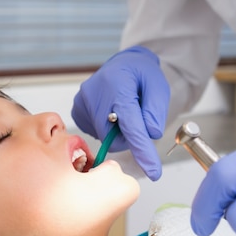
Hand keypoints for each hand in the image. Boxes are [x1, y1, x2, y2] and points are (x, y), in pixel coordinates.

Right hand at [72, 46, 169, 180]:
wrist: (124, 64)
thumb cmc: (141, 74)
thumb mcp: (158, 87)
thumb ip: (155, 112)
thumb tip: (149, 133)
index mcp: (117, 86)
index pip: (131, 126)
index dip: (142, 150)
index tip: (153, 171)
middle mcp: (94, 95)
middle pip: (114, 137)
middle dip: (129, 136)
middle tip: (138, 118)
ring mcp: (82, 103)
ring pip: (104, 137)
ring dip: (118, 131)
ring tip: (123, 109)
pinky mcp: (77, 111)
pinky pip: (95, 132)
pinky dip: (107, 128)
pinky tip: (111, 113)